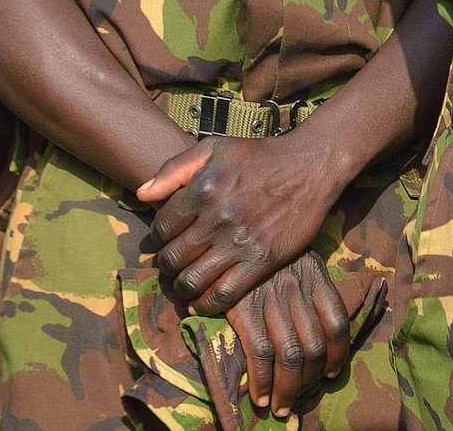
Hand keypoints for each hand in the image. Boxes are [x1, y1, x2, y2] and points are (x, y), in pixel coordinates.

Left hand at [137, 131, 344, 315]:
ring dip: (183, 286)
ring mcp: (239, 242)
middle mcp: (217, 218)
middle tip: (176, 262)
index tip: (169, 238)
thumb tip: (141, 193)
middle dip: (168, 264)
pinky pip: (222, 295)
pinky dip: (205, 304)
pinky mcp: (261, 261)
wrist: (311, 165)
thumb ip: (175, 168)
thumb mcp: (215, 147)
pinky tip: (202, 301)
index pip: (161, 228)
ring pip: (192, 281)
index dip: (159, 236)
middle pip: (172, 258)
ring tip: (187, 280)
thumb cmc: (260, 156)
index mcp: (202, 190)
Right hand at [222, 252, 349, 418]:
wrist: (231, 220)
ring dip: (288, 389)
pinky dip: (262, 380)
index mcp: (314, 274)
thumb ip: (306, 284)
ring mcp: (272, 299)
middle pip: (315, 346)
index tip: (330, 373)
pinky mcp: (244, 308)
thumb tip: (315, 326)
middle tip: (298, 400)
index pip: (337, 322)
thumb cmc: (262, 242)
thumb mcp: (294, 253)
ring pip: (291, 355)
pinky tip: (259, 396)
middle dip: (308, 381)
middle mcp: (298, 288)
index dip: (338, 354)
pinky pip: (260, 353)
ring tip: (281, 407)